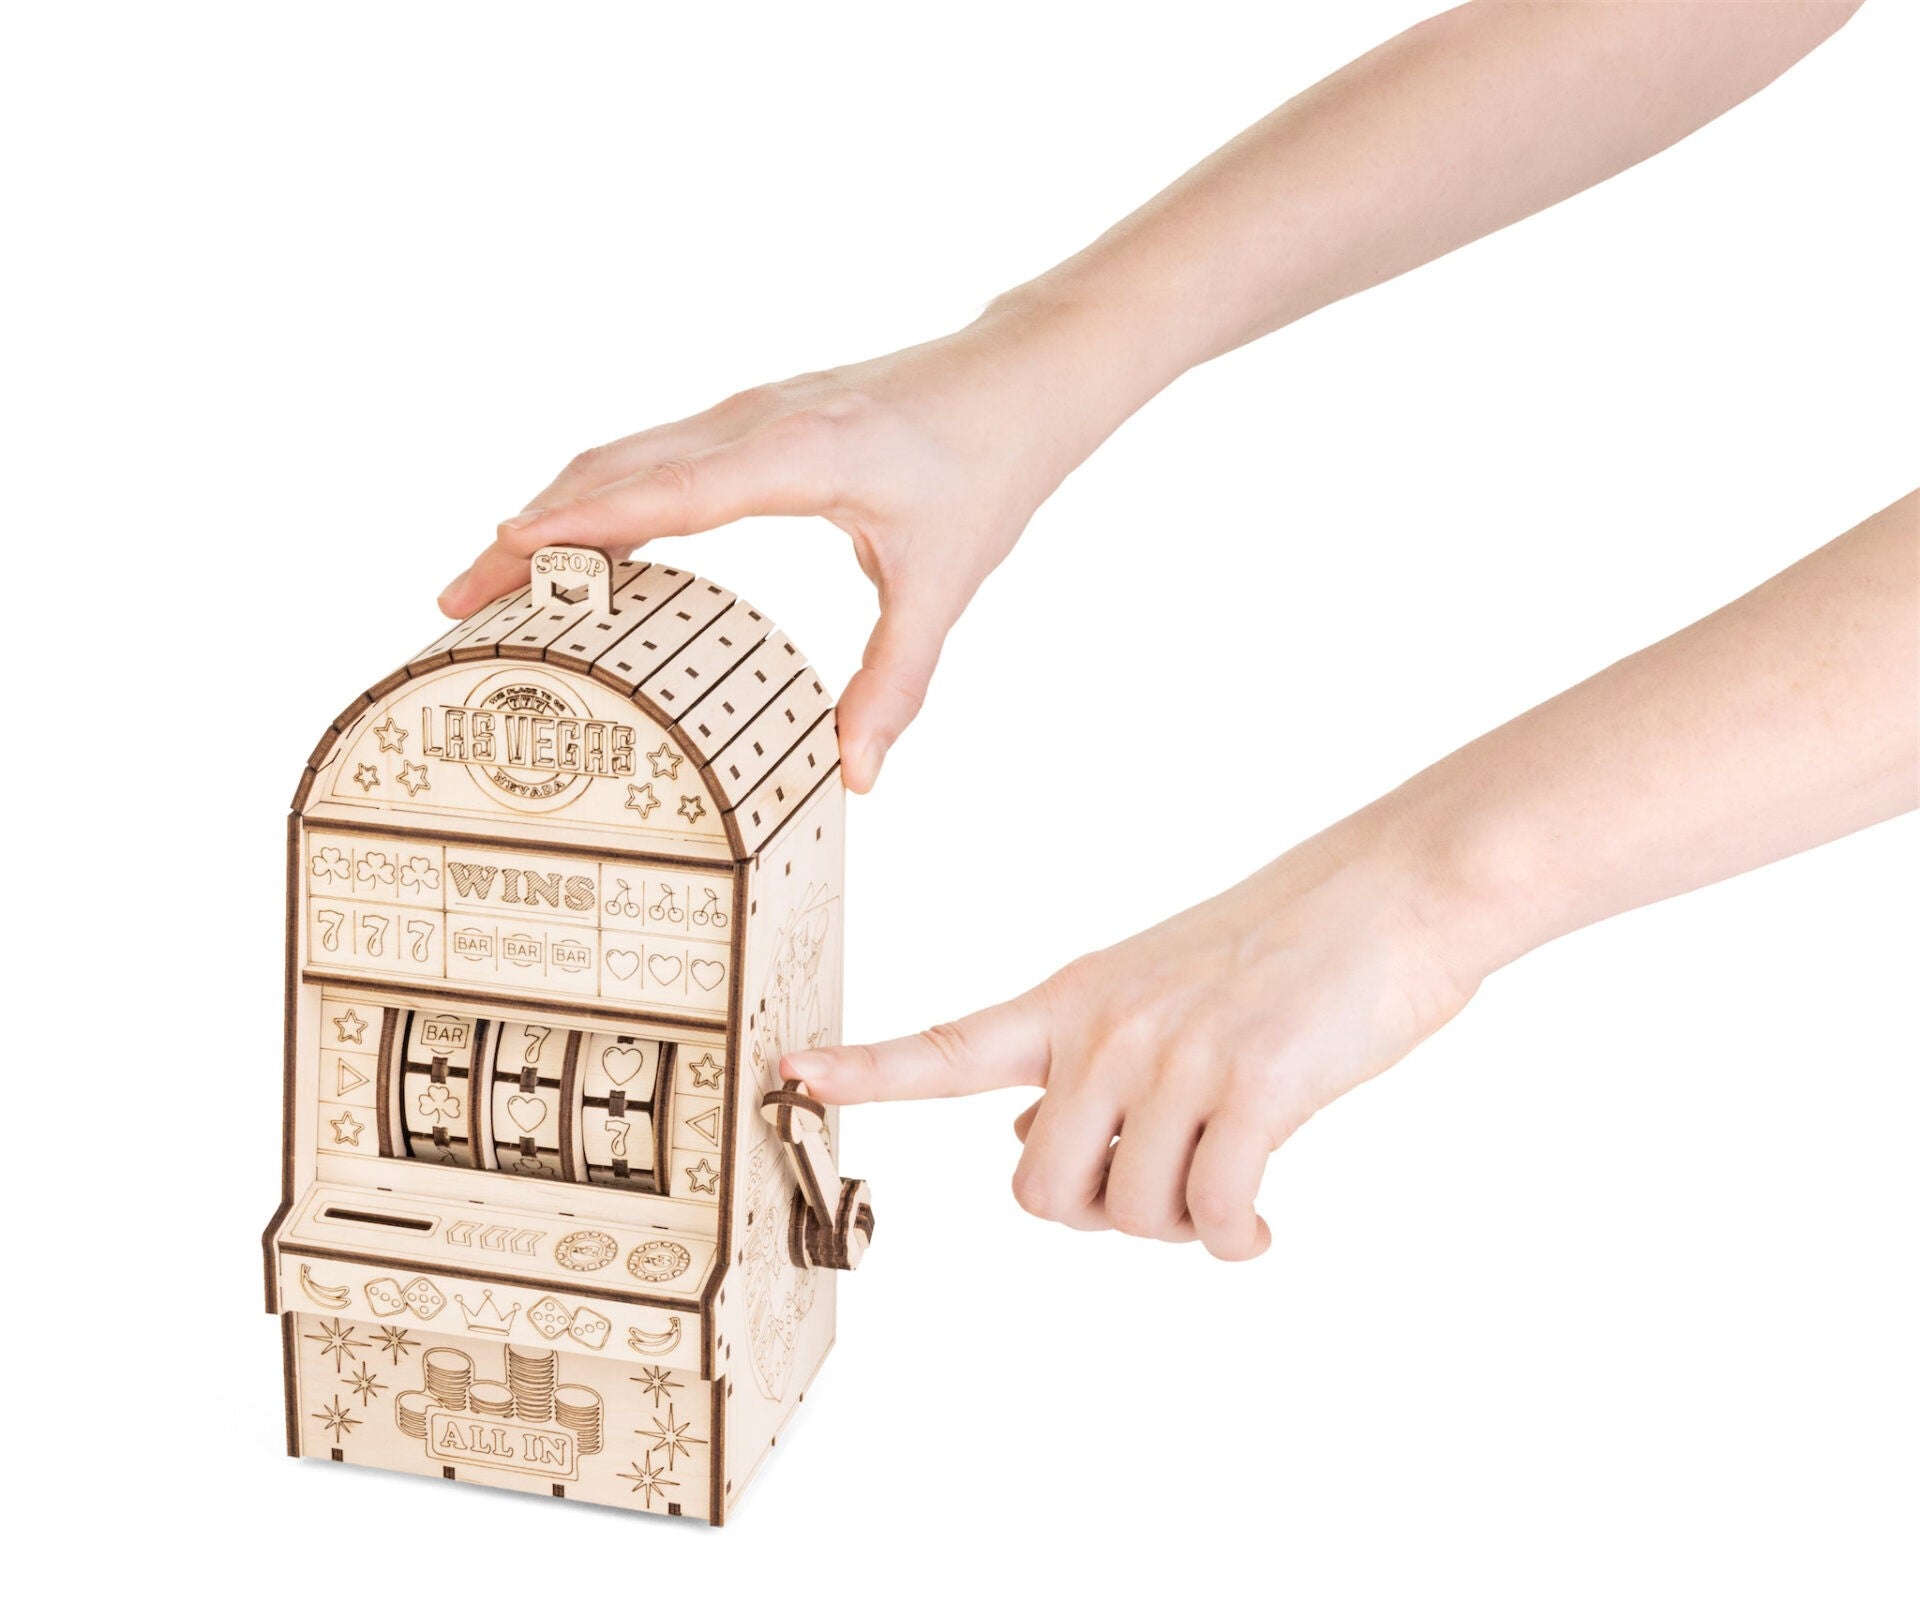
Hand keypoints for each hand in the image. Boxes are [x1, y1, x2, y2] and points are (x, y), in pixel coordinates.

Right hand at [438, 309, 1115, 790]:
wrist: (1022, 376)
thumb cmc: (988, 466)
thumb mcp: (945, 583)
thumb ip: (895, 683)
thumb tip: (857, 777)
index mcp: (800, 451)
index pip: (665, 490)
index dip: (579, 525)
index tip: (497, 555)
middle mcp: (758, 419)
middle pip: (612, 469)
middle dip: (527, 533)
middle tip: (453, 601)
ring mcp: (748, 410)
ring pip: (621, 454)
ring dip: (551, 510)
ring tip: (485, 578)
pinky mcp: (752, 416)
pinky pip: (650, 453)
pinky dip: (596, 495)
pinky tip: (575, 544)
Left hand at [782, 810, 1483, 1259]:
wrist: (1395, 890)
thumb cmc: (1284, 950)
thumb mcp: (1157, 987)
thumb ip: (1083, 1064)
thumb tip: (1022, 1145)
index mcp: (1075, 999)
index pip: (948, 1044)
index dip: (867, 1068)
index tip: (792, 1076)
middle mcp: (1106, 1028)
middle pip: (1036, 1191)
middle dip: (1093, 1215)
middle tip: (1165, 1188)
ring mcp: (1174, 1057)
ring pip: (1127, 1216)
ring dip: (1181, 1226)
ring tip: (1231, 1185)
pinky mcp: (1251, 1088)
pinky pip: (1212, 1219)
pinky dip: (1237, 1241)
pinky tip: (1264, 1225)